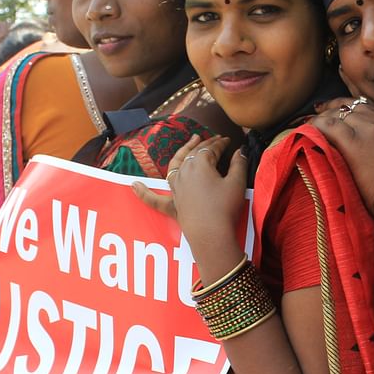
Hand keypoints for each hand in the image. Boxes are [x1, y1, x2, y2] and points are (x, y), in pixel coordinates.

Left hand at [137, 134, 243, 253]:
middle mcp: (184, 172)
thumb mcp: (237, 183)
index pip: (211, 148)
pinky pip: (154, 198)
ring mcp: (175, 187)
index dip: (220, 143)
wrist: (211, 234)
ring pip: (176, 164)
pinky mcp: (172, 204)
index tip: (228, 140)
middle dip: (205, 144)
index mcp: (200, 164)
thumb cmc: (225, 207)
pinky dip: (143, 192)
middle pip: (194, 153)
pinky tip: (133, 186)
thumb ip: (238, 164)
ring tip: (189, 144)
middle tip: (214, 139)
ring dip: (183, 152)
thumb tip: (239, 151)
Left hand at [309, 97, 373, 215]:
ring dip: (320, 120)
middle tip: (313, 121)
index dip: (340, 106)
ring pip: (336, 114)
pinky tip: (308, 132)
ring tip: (308, 128)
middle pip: (346, 107)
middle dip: (328, 112)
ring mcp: (367, 128)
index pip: (360, 103)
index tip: (326, 110)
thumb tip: (356, 132)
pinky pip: (329, 126)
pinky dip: (315, 127)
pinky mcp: (354, 142)